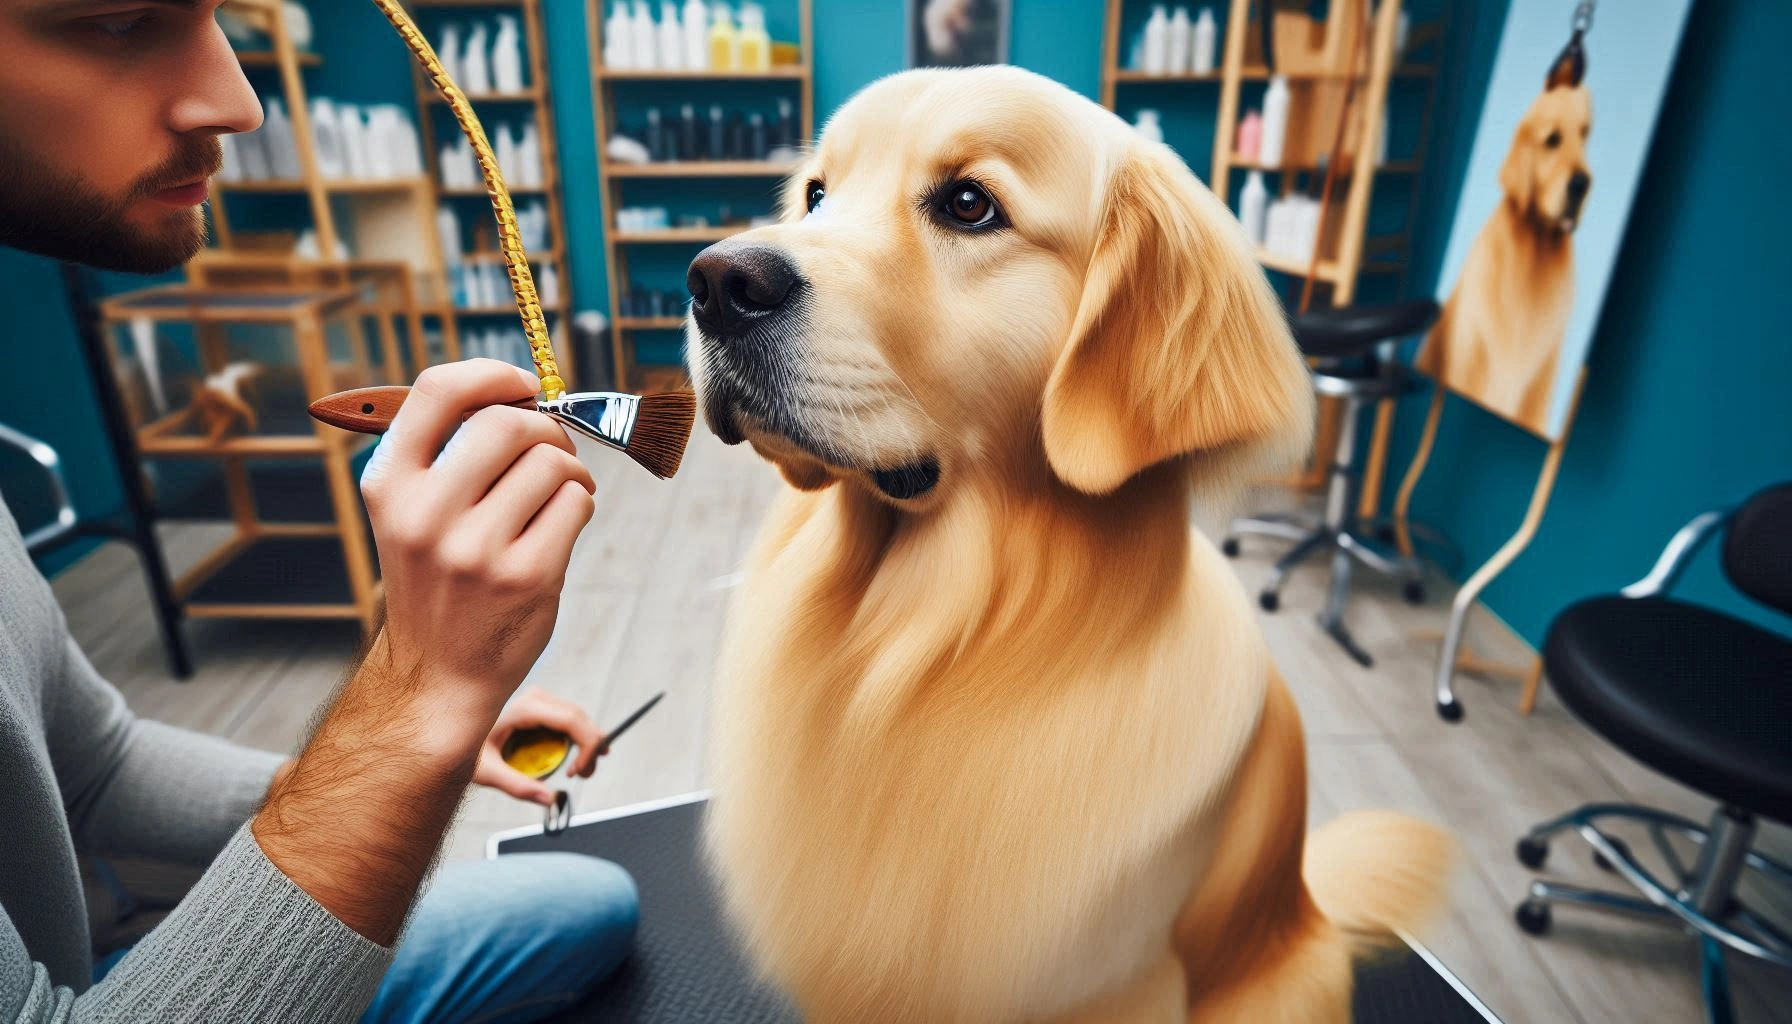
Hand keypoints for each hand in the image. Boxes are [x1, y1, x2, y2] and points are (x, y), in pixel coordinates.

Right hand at [254, 360, 596, 945]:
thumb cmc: (438, 586)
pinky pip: (576, 504)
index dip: (491, 373)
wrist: (437, 680)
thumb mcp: (412, 515)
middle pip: (509, 423)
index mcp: (389, 486)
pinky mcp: (525, 576)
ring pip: (552, 463)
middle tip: (554, 450)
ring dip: (571, 470)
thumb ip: (450, 456)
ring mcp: (475, 548)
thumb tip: (521, 394)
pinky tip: (567, 522)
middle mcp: (425, 514)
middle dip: (547, 429)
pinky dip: (582, 503)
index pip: (437, 391)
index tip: (522, 383)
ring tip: (561, 494)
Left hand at [475, 687, 606, 804]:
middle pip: (579, 719)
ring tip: (577, 771)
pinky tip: (570, 759)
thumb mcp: (488, 772)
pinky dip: (575, 739)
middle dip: (590, 748)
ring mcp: (538, 699)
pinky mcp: (539, 705)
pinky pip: (568, 720)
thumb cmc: (462, 749)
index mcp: (524, 708)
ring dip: (585, 744)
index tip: (580, 773)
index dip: (588, 746)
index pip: (572, 720)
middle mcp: (535, 698)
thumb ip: (519, 787)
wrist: (449, 731)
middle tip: (584, 776)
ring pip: (577, 718)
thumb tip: (553, 800)